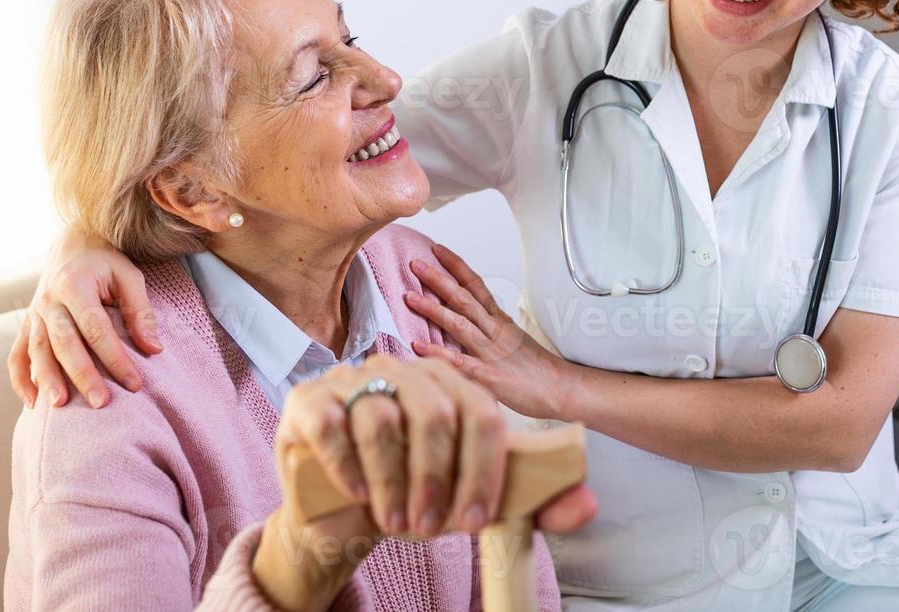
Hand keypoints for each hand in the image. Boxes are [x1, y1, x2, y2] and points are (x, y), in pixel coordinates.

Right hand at [7, 223, 160, 409]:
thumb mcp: (129, 276)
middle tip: (100, 403)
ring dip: (47, 380)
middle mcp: (49, 301)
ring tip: (59, 406)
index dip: (115, 357)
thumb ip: (140, 311)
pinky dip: (20, 379)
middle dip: (82, 375)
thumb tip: (153, 349)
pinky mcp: (26, 324)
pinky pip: (16, 354)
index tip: (134, 383)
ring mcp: (34, 314)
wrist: (72, 244)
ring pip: (37, 351)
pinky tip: (33, 403)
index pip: (96, 328)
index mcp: (75, 285)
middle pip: (64, 343)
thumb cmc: (105, 262)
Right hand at [256, 354, 595, 611]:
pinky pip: (333, 424)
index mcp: (451, 386)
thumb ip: (533, 502)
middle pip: (435, 412)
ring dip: (392, 484)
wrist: (344, 514)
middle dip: (436, 480)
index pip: (481, 413)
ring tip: (394, 519)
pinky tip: (357, 493)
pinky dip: (348, 468)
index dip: (482, 471)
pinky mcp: (310, 400)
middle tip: (429, 525)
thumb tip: (588, 504)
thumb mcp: (473, 501)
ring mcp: (354, 380)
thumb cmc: (414, 495)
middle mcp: (405, 372)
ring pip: (383, 419)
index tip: (474, 520)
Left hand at [404, 243, 576, 421]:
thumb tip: (468, 318)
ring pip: (459, 324)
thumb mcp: (513, 339)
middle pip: (464, 298)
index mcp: (499, 321)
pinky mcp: (490, 376)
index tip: (437, 249)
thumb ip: (490, 328)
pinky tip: (418, 346)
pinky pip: (461, 362)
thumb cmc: (537, 369)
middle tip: (414, 264)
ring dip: (433, 309)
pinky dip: (438, 353)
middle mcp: (494, 331)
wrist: (562, 388)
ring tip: (409, 297)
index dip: (456, 265)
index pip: (476, 284)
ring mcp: (492, 352)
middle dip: (438, 279)